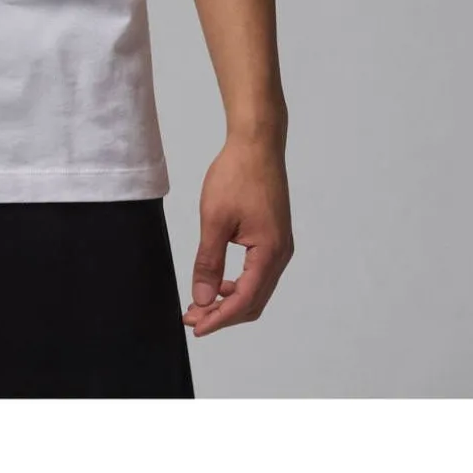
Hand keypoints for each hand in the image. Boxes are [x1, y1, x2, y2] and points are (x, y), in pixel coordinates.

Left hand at [183, 132, 292, 337]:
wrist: (257, 144)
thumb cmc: (237, 175)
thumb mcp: (215, 219)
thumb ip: (208, 262)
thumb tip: (203, 299)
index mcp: (270, 252)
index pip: (245, 300)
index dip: (219, 319)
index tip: (195, 328)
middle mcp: (281, 255)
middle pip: (254, 301)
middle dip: (223, 314)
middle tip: (192, 318)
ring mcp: (280, 247)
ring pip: (256, 289)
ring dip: (230, 301)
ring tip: (200, 303)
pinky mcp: (274, 238)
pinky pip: (258, 273)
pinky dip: (238, 285)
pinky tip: (218, 283)